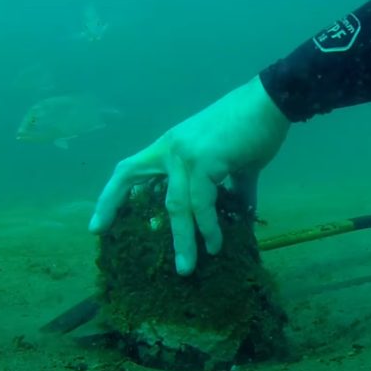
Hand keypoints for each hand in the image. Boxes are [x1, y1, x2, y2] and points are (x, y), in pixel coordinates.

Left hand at [88, 75, 289, 274]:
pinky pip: (202, 203)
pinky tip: (215, 243)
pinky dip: (208, 226)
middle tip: (99, 234)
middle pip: (132, 178)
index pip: (130, 168)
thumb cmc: (253, 129)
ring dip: (182, 239)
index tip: (99, 222)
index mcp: (172, 146)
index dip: (112, 195)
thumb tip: (242, 215)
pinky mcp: (204, 160)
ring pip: (175, 204)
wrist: (271, 103)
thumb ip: (232, 189)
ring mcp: (185, 153)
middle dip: (114, 208)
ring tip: (187, 267)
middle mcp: (171, 148)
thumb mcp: (234, 161)